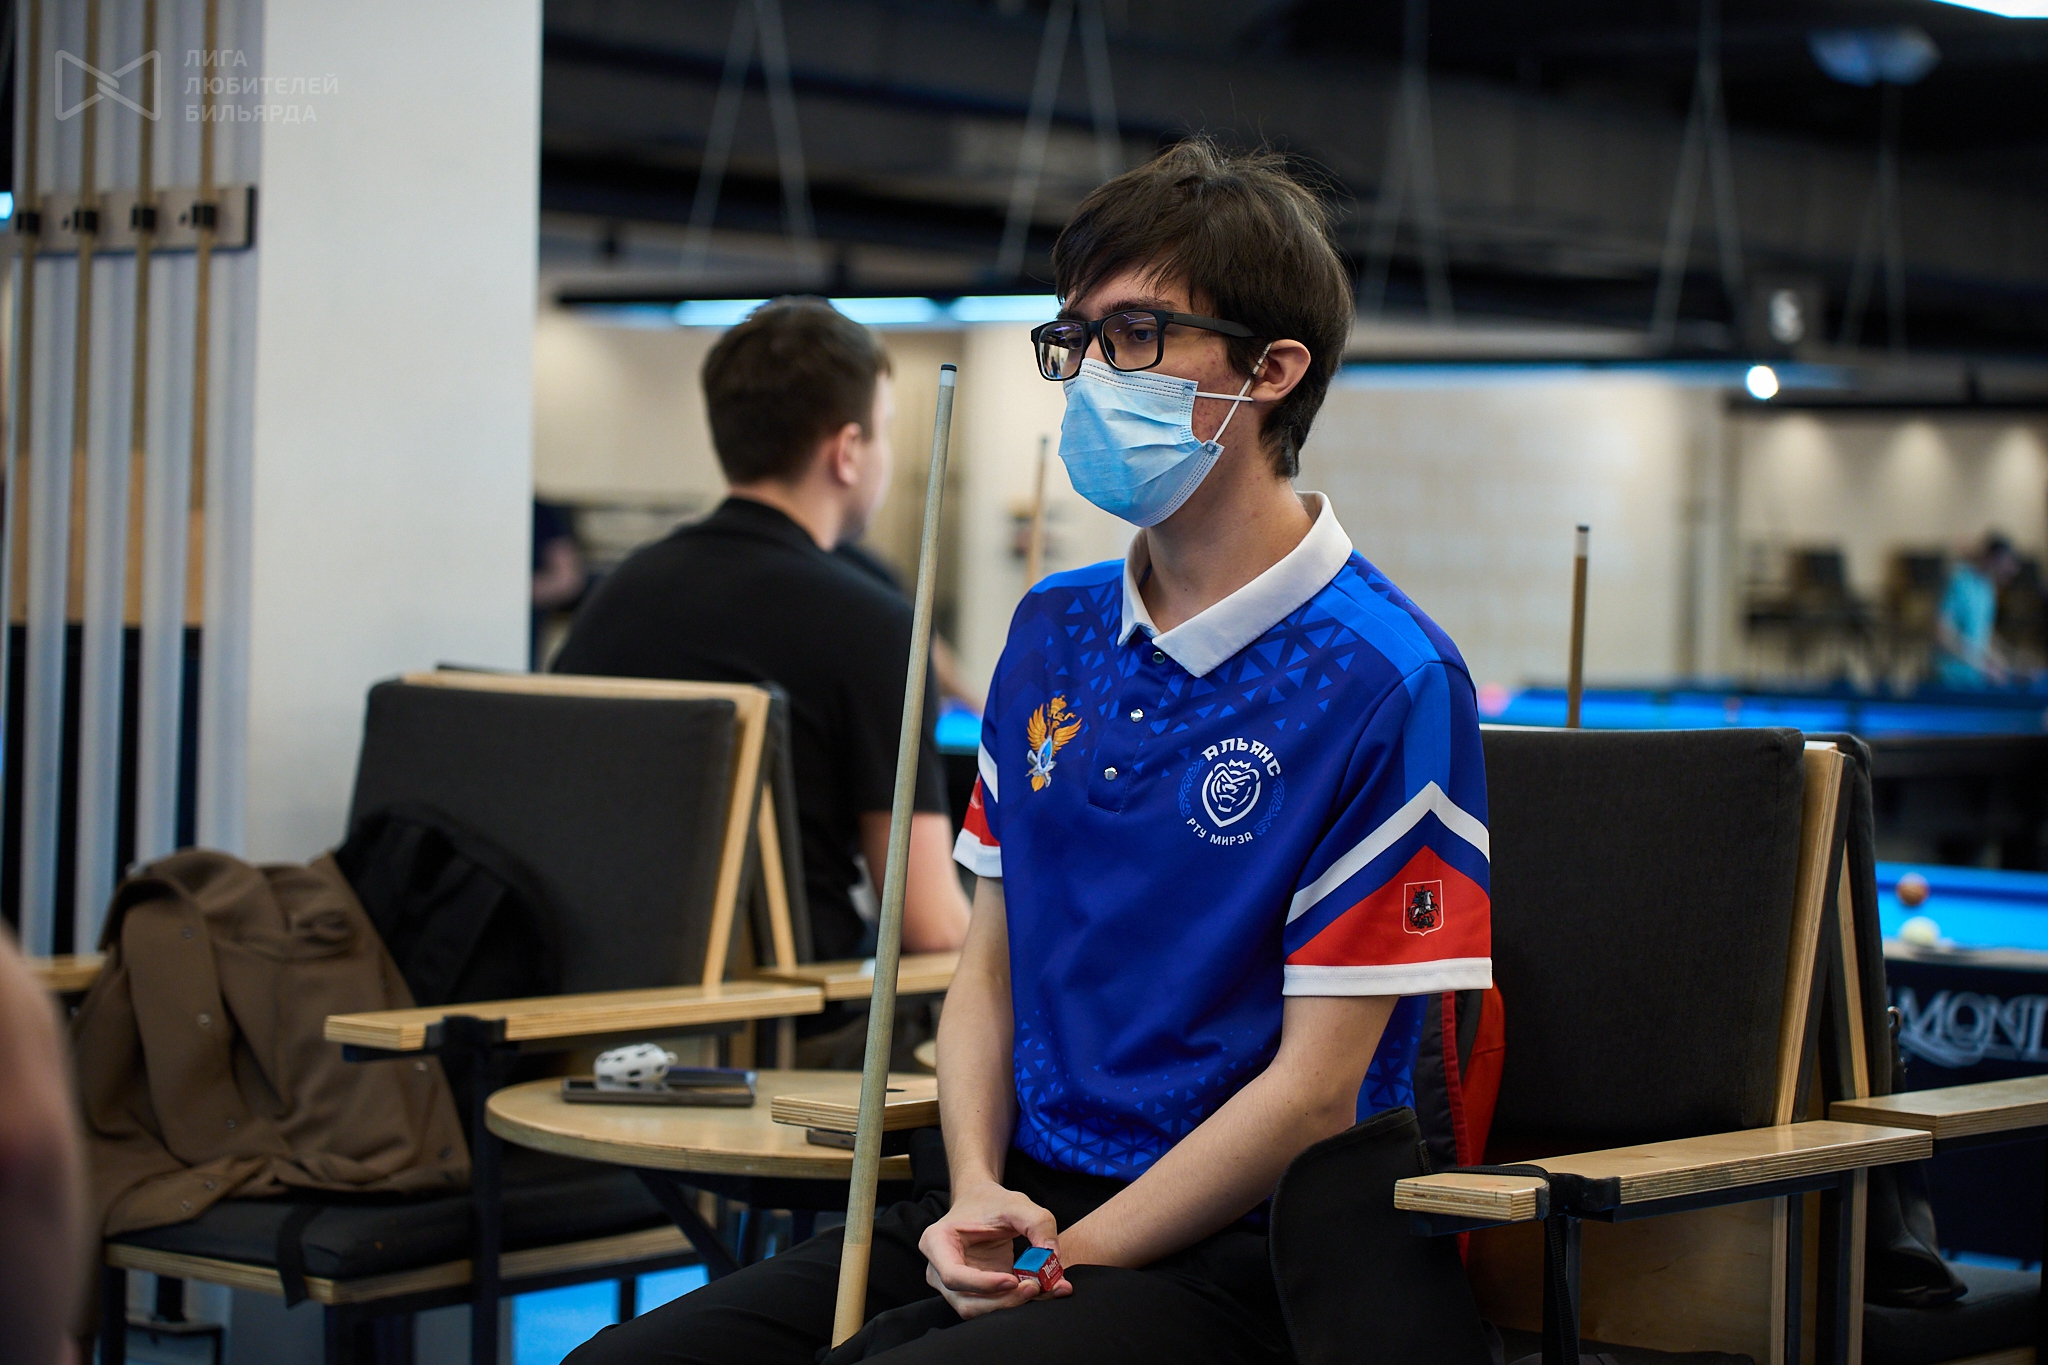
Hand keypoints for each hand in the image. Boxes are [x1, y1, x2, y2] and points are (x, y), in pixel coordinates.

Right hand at [918, 1182, 1074, 1318]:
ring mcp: (954, 1286)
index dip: (983, 1284)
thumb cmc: (991, 1202)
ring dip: (1011, 1304)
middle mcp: (939, 1270)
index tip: (1012, 1280)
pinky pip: (992, 1306)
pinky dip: (1016, 1302)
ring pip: (979, 1309)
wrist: (982, 1204)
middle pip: (967, 1301)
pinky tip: (1039, 1290)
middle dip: (1004, 1300)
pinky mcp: (973, 1294)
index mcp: (937, 1243)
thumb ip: (1038, 1223)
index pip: (954, 1275)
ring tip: (1042, 1287)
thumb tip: (1052, 1256)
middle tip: (1036, 1286)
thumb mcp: (1016, 1203)